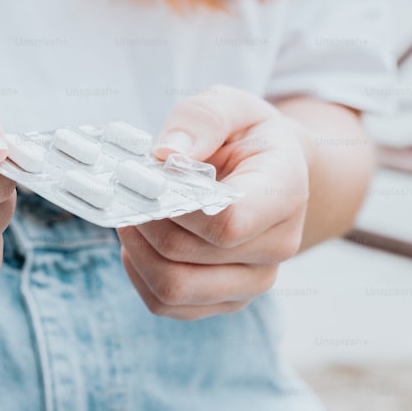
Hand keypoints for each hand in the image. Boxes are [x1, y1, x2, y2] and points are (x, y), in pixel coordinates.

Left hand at [117, 86, 308, 319]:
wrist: (273, 171)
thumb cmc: (245, 136)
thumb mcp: (229, 105)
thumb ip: (202, 118)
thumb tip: (167, 154)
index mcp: (285, 193)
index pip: (227, 223)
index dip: (175, 206)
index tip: (150, 177)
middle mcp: (277, 247)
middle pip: (186, 255)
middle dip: (143, 222)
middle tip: (126, 193)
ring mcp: (254, 281)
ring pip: (173, 290)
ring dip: (137, 253)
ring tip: (131, 218)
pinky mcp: (227, 301)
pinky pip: (168, 305)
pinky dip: (140, 275)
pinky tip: (140, 244)